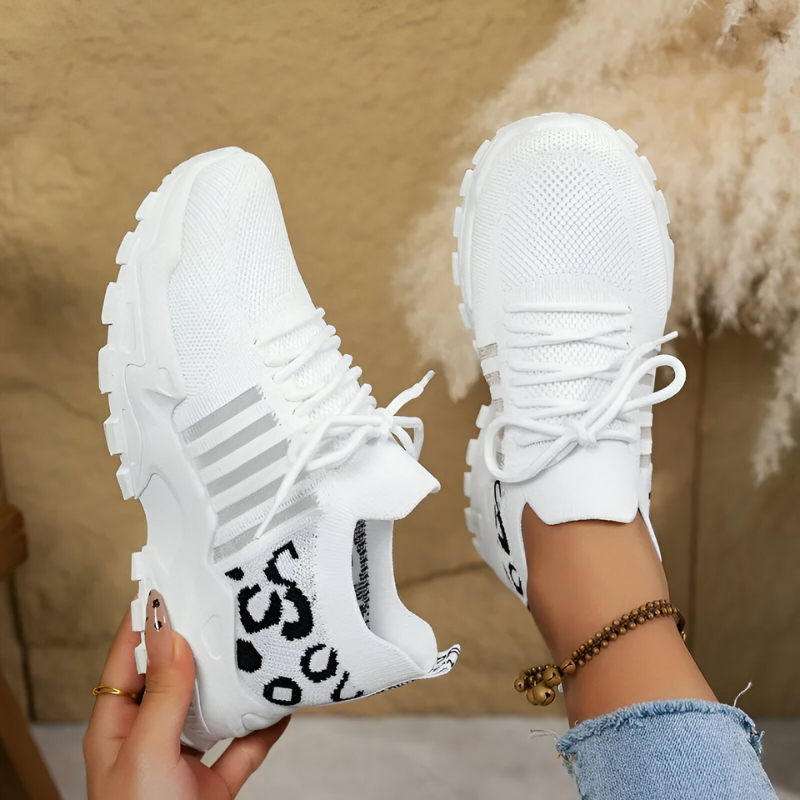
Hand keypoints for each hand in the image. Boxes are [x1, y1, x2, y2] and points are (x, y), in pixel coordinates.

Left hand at [84, 592, 288, 798]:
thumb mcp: (147, 756)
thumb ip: (163, 696)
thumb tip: (169, 635)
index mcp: (116, 731)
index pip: (127, 662)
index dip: (145, 623)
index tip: (171, 585)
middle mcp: (148, 742)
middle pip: (173, 680)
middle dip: (198, 645)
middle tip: (224, 607)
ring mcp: (182, 765)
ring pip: (211, 710)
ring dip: (235, 684)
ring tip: (256, 648)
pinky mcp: (214, 788)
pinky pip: (244, 748)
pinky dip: (265, 727)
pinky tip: (284, 704)